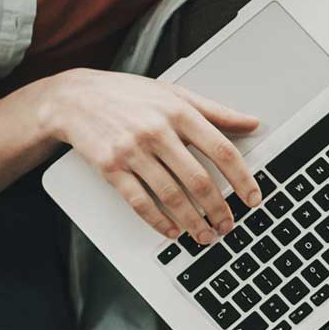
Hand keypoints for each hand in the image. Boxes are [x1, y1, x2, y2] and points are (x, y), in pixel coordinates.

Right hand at [39, 68, 264, 243]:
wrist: (75, 99)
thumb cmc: (127, 95)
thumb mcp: (173, 93)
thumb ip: (215, 110)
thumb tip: (251, 123)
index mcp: (179, 112)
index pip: (221, 150)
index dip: (242, 178)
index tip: (253, 198)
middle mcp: (157, 132)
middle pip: (199, 180)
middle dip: (218, 209)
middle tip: (228, 225)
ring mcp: (133, 152)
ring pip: (172, 196)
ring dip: (193, 222)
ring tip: (205, 235)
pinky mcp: (111, 169)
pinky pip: (140, 202)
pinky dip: (159, 221)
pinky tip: (172, 231)